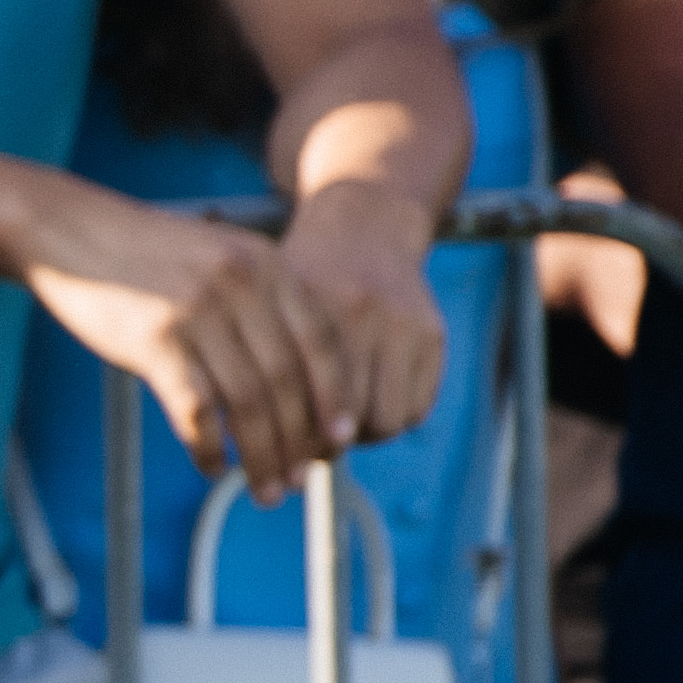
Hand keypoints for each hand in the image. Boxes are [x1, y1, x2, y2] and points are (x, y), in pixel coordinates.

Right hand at [24, 182, 403, 492]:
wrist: (70, 232)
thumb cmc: (147, 257)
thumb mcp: (220, 259)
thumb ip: (261, 303)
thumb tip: (297, 383)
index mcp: (267, 265)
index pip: (320, 344)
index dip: (333, 399)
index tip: (337, 442)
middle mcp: (241, 285)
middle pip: (288, 381)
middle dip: (298, 441)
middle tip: (298, 480)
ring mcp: (198, 313)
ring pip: (248, 403)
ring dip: (261, 457)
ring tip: (264, 490)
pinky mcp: (154, 341)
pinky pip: (196, 411)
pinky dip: (209, 447)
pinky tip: (211, 467)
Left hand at [276, 180, 451, 449]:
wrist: (363, 229)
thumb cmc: (303, 285)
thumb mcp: (272, 313)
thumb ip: (261, 369)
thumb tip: (250, 445)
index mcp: (310, 312)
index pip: (306, 407)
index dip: (295, 441)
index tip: (282, 454)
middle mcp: (361, 315)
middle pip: (349, 421)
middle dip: (328, 443)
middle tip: (311, 443)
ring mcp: (403, 324)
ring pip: (388, 422)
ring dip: (365, 433)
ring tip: (343, 421)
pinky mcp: (433, 334)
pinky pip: (418, 409)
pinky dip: (395, 416)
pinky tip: (373, 400)